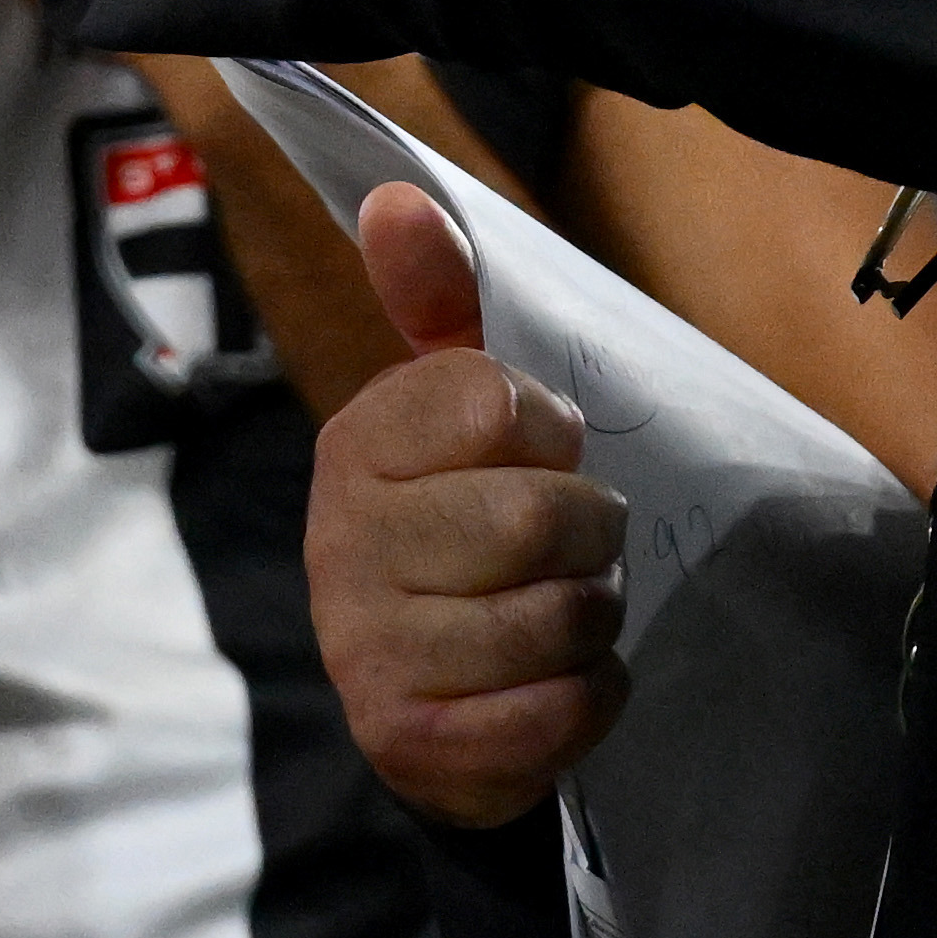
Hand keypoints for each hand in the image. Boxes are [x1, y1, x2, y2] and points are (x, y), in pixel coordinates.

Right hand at [305, 184, 630, 823]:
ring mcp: (367, 647)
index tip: (534, 456)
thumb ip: (438, 305)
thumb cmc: (462, 538)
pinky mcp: (408, 740)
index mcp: (356, 446)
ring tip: (562, 616)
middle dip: (594, 539)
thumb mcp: (453, 419)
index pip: (496, 402)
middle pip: (540, 519)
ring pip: (559, 619)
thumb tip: (396, 197)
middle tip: (573, 550)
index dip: (551, 432)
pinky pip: (559, 707)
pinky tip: (559, 685)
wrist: (430, 716)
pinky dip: (591, 697)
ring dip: (595, 620)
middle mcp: (341, 542)